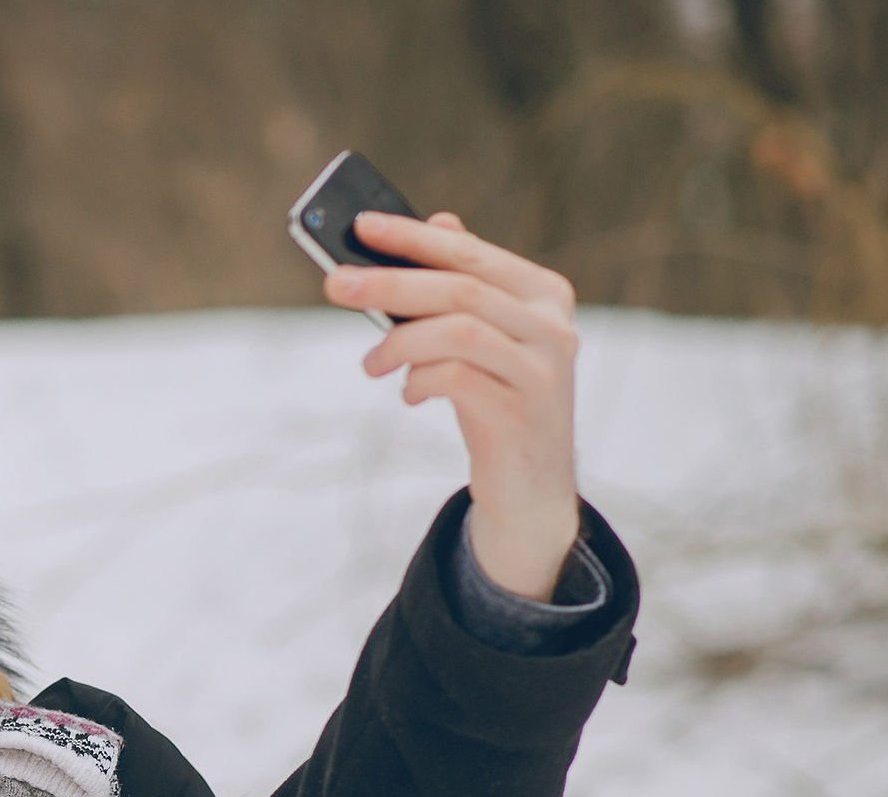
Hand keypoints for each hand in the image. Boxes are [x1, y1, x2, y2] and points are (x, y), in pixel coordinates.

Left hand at [324, 210, 582, 600]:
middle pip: (459, 289)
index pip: (470, 253)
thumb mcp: (482, 340)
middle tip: (335, 285)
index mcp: (543, 294)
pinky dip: (419, 381)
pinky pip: (456, 379)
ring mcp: (541, 370)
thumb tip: (440, 219)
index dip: (414, 237)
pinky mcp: (521, 413)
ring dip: (399, 342)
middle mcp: (551, 326)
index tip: (362, 226)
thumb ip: (464, 285)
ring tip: (371, 363)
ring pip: (458, 331)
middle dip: (390, 283)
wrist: (531, 486)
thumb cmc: (497, 400)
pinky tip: (409, 394)